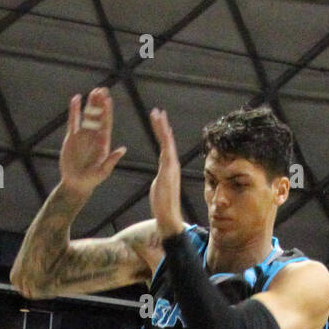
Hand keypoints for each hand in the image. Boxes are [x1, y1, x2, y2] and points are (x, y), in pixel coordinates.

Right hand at [60, 88, 125, 196]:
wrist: (75, 184)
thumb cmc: (91, 180)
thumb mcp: (102, 172)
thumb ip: (111, 160)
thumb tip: (123, 149)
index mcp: (103, 142)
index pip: (106, 123)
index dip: (107, 111)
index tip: (108, 99)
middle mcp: (94, 136)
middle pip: (98, 116)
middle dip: (100, 103)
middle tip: (102, 90)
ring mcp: (83, 136)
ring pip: (87, 116)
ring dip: (90, 104)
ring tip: (93, 90)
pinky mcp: (72, 137)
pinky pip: (73, 120)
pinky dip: (74, 110)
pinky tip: (76, 99)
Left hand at [149, 108, 184, 238]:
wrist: (168, 217)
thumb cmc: (162, 205)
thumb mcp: (159, 186)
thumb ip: (161, 178)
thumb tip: (160, 176)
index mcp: (168, 167)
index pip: (164, 146)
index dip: (161, 132)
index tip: (158, 120)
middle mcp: (172, 164)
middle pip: (167, 140)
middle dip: (162, 125)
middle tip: (157, 111)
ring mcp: (171, 167)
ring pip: (167, 142)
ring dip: (162, 128)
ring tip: (157, 114)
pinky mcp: (168, 171)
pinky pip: (166, 151)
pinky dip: (165, 139)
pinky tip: (163, 130)